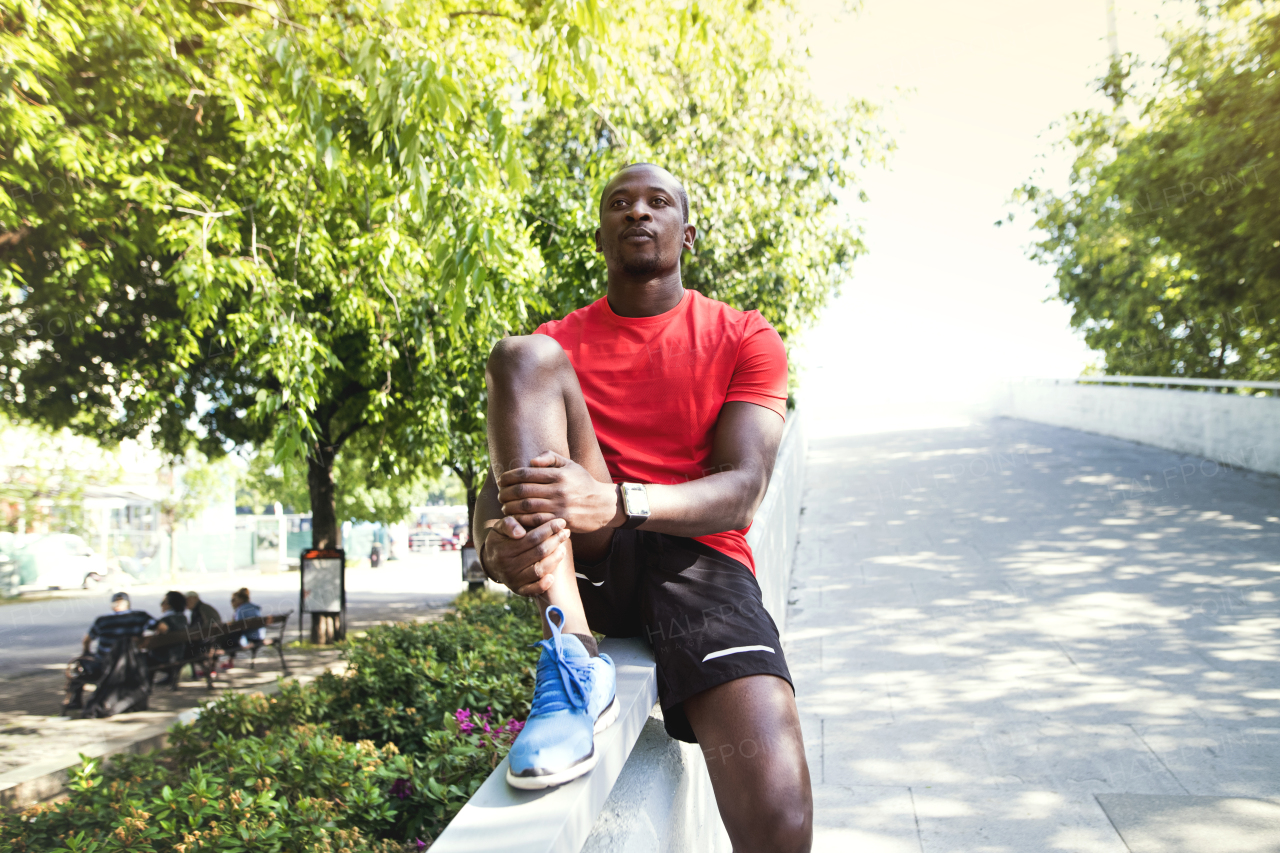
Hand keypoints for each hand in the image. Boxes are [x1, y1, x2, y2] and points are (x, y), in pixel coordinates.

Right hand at [481, 516, 572, 596]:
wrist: (491, 561)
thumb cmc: (500, 540)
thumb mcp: (499, 528)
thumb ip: (509, 524)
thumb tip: (520, 532)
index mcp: (504, 549)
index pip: (532, 538)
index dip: (548, 529)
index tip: (561, 522)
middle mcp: (508, 566)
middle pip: (539, 553)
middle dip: (555, 541)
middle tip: (566, 532)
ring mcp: (513, 579)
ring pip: (539, 570)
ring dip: (555, 559)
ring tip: (563, 548)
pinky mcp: (518, 590)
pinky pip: (533, 590)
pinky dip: (543, 585)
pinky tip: (552, 577)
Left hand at [497, 451, 619, 531]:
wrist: (603, 505)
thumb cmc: (583, 483)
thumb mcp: (570, 465)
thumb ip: (551, 458)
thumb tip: (531, 461)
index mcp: (558, 474)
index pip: (526, 473)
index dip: (509, 477)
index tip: (502, 480)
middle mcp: (558, 490)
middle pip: (523, 491)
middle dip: (506, 493)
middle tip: (500, 495)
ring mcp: (560, 506)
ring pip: (527, 507)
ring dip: (511, 507)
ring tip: (505, 507)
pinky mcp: (562, 521)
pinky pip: (536, 521)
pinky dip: (522, 520)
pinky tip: (516, 519)